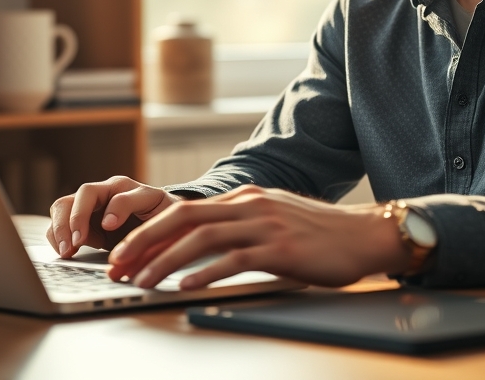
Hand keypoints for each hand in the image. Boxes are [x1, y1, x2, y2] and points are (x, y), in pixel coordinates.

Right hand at [46, 176, 179, 257]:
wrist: (153, 220)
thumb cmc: (159, 218)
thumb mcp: (162, 219)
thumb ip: (146, 225)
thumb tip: (112, 231)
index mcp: (130, 189)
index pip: (120, 195)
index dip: (115, 209)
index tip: (109, 226)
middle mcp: (106, 191)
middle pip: (84, 194)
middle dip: (76, 218)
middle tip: (76, 243)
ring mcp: (89, 203)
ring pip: (64, 205)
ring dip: (61, 228)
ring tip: (66, 252)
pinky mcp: (78, 218)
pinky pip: (59, 220)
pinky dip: (56, 236)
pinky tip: (65, 251)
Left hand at [106, 185, 411, 289]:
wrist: (366, 235)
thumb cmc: (323, 236)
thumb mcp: (276, 222)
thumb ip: (243, 227)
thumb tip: (206, 249)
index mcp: (247, 198)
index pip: (185, 210)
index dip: (149, 231)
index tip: (124, 253)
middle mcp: (251, 205)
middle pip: (183, 217)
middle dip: (144, 241)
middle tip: (118, 265)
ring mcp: (265, 225)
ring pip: (201, 238)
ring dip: (165, 260)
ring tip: (142, 280)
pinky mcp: (280, 249)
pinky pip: (233, 259)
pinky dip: (204, 272)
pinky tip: (185, 286)